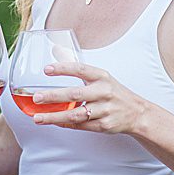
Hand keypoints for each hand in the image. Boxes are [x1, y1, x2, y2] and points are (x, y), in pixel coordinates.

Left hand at [30, 61, 149, 134]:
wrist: (137, 113)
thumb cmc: (113, 93)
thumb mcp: (100, 77)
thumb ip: (77, 68)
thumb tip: (55, 49)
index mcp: (101, 77)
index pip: (80, 69)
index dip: (63, 68)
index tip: (46, 69)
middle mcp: (103, 92)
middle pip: (75, 94)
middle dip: (53, 96)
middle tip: (36, 97)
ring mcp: (104, 110)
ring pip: (76, 114)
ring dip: (54, 116)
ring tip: (38, 117)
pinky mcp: (104, 125)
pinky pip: (80, 125)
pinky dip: (65, 124)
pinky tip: (53, 122)